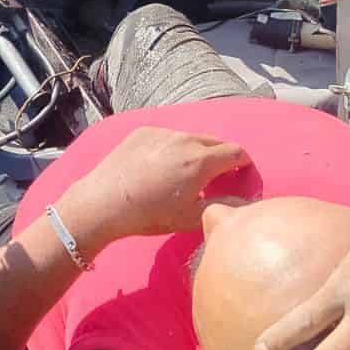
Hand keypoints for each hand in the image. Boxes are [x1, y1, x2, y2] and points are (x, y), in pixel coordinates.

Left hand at [65, 127, 250, 244]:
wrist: (104, 202)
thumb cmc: (149, 214)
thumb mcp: (190, 217)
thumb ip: (223, 205)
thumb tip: (246, 201)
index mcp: (202, 161)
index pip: (236, 152)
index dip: (243, 163)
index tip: (239, 174)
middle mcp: (185, 140)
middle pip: (215, 142)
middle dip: (221, 156)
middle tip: (214, 176)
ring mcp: (163, 132)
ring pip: (190, 138)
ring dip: (195, 151)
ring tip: (182, 173)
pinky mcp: (143, 131)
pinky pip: (167, 136)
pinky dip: (171, 147)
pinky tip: (157, 167)